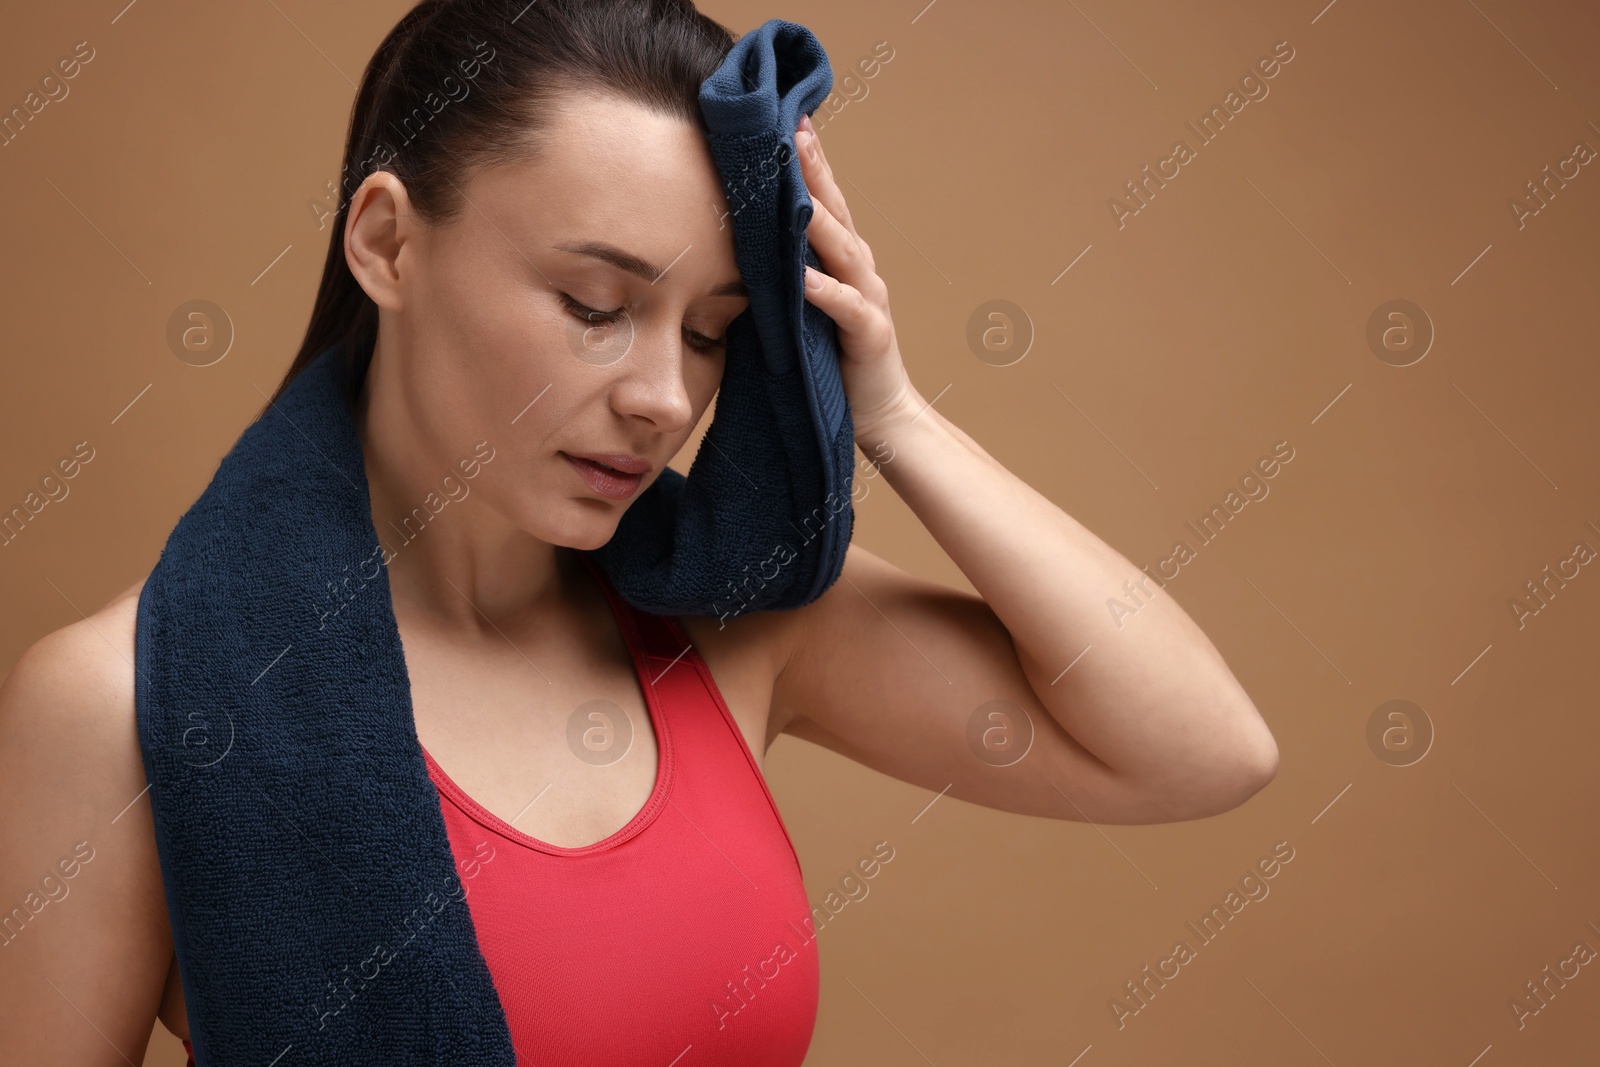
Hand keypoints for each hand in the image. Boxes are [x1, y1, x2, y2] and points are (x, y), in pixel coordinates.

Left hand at [795, 112, 920, 444]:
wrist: (878, 418)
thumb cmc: (830, 364)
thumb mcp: (794, 312)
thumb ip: (774, 277)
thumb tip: (724, 247)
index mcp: (839, 263)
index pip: (820, 202)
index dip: (803, 162)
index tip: (779, 118)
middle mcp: (859, 271)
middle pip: (834, 209)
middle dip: (813, 168)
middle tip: (790, 125)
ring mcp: (868, 300)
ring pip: (842, 248)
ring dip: (817, 216)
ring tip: (793, 185)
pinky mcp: (870, 336)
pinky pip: (844, 307)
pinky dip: (823, 290)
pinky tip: (802, 275)